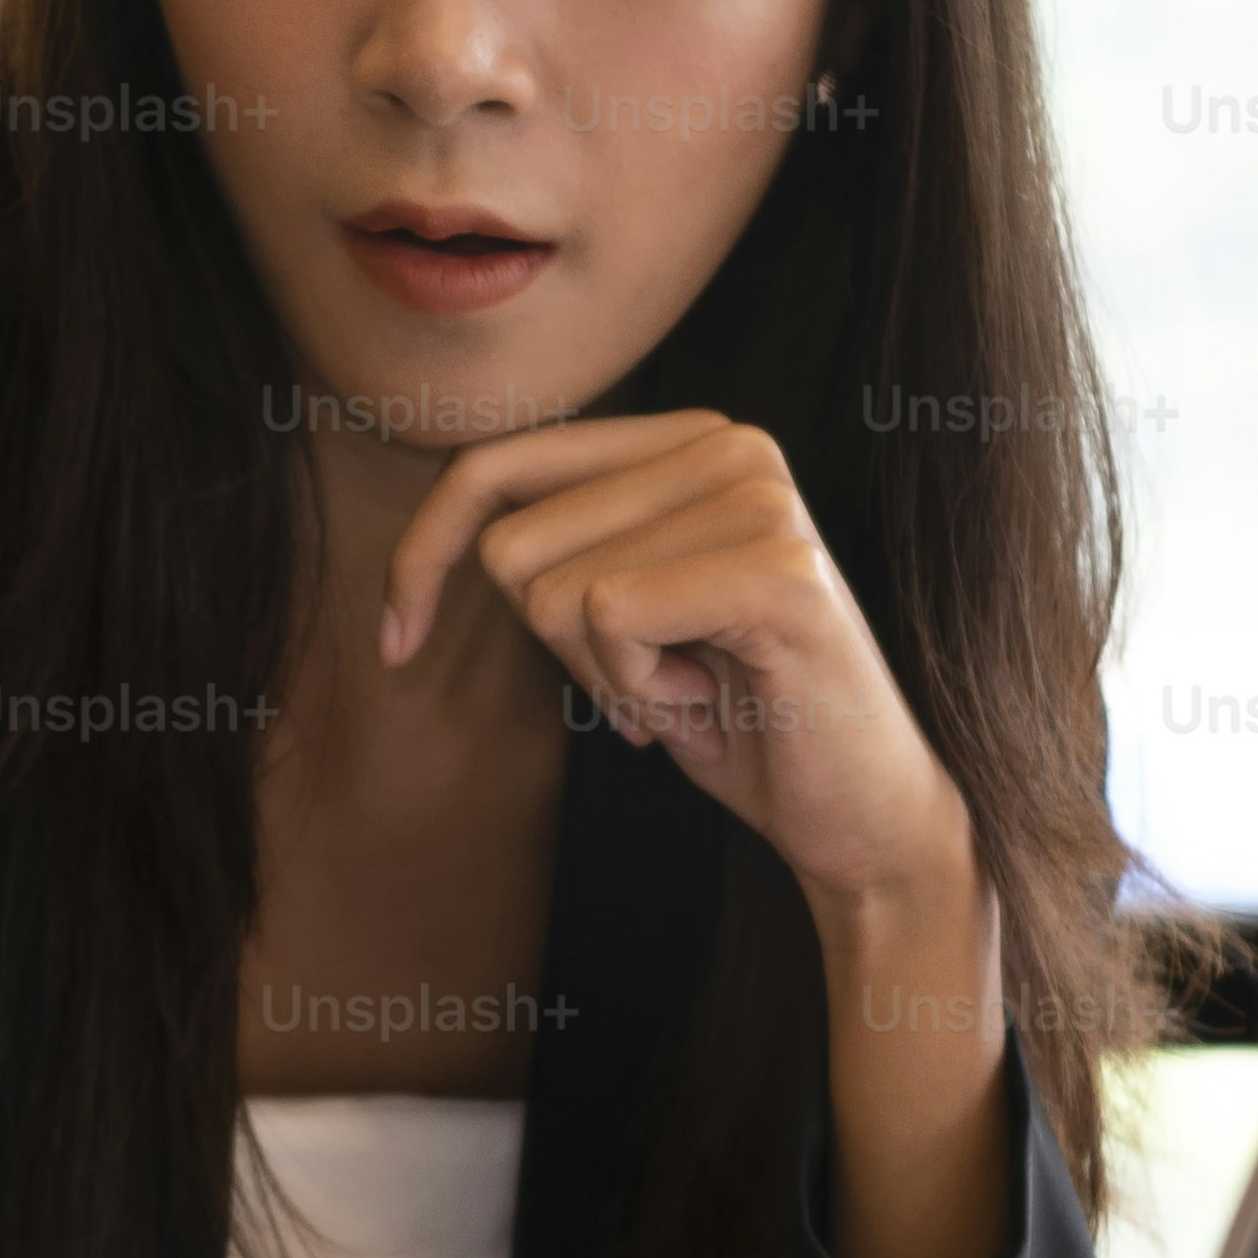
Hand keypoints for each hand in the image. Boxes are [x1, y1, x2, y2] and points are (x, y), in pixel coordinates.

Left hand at [381, 410, 971, 923]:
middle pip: (512, 546)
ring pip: (553, 591)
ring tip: (696, 687)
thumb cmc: (737, 718)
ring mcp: (759, 498)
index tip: (397, 639)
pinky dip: (639, 691)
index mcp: (687, 439)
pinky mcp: (776, 569)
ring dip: (606, 676)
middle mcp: (727, 444)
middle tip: (657, 681)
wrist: (860, 817)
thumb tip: (445, 527)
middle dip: (559, 649)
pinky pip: (609, 619)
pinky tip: (714, 701)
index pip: (492, 465)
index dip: (423, 554)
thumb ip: (557, 547)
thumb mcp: (621, 617)